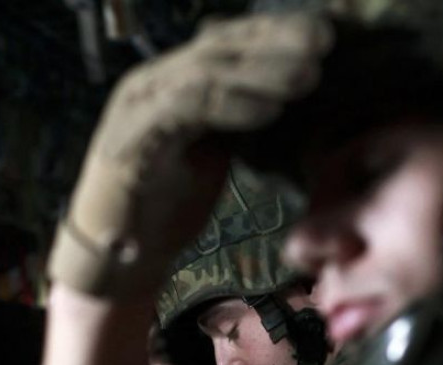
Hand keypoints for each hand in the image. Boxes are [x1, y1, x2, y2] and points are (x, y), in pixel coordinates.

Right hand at [48, 13, 332, 299]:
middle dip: (275, 41)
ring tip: (308, 75)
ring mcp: (141, 107)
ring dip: (261, 72)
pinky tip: (268, 111)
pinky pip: (186, 109)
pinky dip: (230, 107)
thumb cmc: (168, 203)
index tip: (324, 35)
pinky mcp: (134, 139)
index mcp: (174, 82)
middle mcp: (155, 83)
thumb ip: (236, 118)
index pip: (227, 43)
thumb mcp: (213, 152)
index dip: (275, 34)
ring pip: (206, 72)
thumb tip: (286, 98)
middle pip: (219, 47)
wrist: (118, 253)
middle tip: (323, 41)